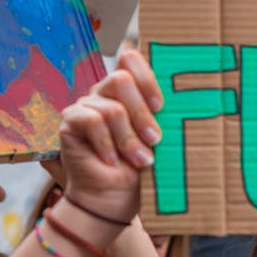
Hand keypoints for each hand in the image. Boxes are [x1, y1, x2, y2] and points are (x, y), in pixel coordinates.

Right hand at [58, 50, 163, 222]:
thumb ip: (162, 114)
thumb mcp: (157, 138)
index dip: (147, 77)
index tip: (161, 106)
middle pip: (121, 79)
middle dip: (142, 114)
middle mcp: (104, 93)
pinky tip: (110, 161)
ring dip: (128, 139)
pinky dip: (106, 144)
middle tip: (155, 141)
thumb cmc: (140, 168)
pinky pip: (91, 121)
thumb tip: (187, 96)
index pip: (130, 59)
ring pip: (111, 107)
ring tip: (139, 161)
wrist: (115, 197)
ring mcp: (85, 105)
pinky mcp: (70, 121)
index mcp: (127, 91)